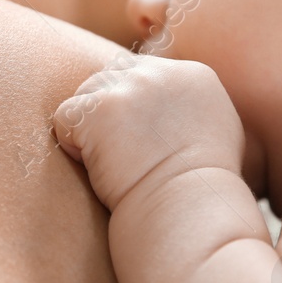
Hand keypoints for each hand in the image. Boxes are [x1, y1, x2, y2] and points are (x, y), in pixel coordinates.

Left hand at [53, 56, 244, 209]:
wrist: (188, 210)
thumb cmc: (199, 188)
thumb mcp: (215, 133)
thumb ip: (192, 107)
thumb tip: (170, 105)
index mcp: (193, 75)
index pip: (143, 72)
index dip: (132, 108)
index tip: (141, 142)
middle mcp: (162, 73)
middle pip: (112, 76)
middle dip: (109, 112)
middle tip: (123, 155)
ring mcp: (130, 87)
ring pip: (86, 92)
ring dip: (91, 128)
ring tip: (114, 164)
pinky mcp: (100, 109)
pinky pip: (65, 117)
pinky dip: (72, 145)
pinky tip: (98, 168)